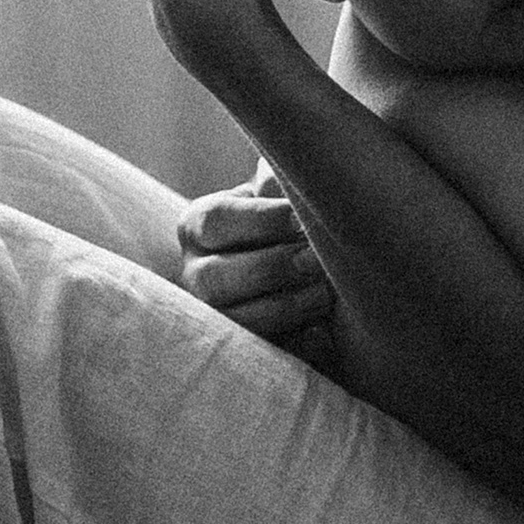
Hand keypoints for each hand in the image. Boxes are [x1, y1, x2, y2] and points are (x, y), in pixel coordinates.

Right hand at [178, 162, 338, 367]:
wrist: (310, 264)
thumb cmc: (294, 217)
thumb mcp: (282, 191)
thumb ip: (281, 178)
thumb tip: (282, 167)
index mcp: (200, 226)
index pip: (217, 221)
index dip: (264, 220)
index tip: (304, 219)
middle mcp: (197, 273)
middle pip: (215, 278)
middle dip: (272, 269)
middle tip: (317, 261)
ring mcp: (216, 317)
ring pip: (235, 322)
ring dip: (285, 308)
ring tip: (326, 294)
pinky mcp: (246, 351)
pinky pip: (266, 356)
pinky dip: (298, 345)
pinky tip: (325, 334)